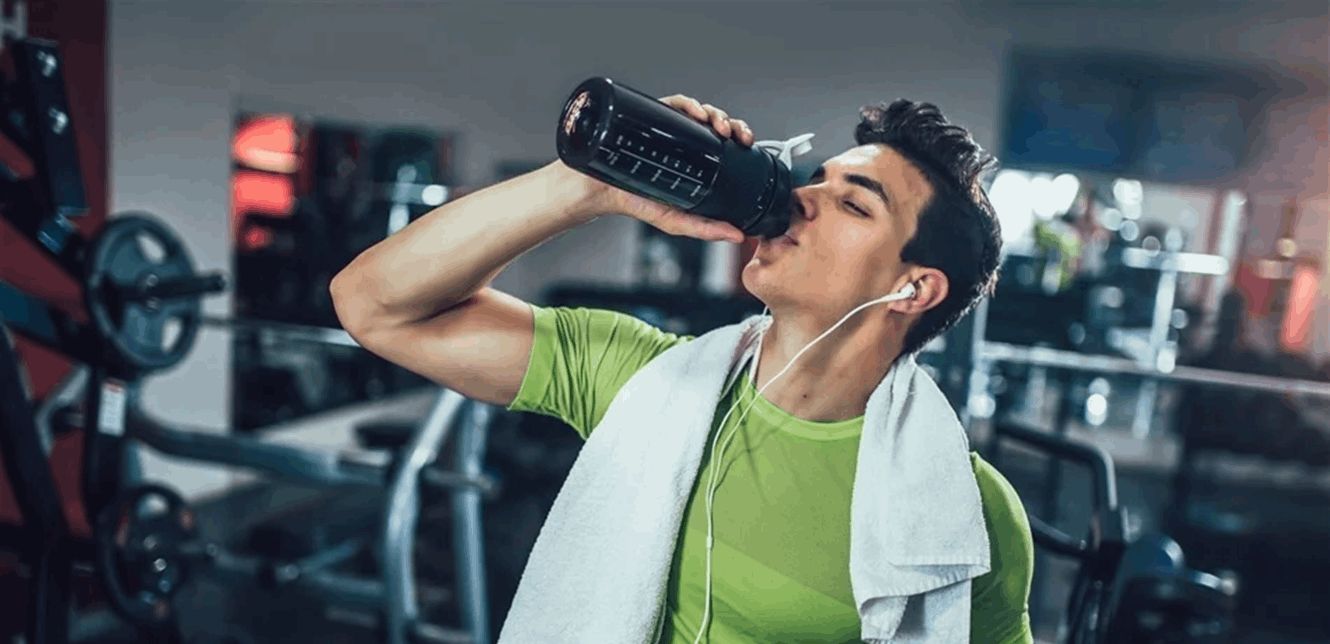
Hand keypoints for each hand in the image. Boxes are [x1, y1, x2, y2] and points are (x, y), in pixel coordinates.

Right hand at [568, 94, 752, 243]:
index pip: (726, 143)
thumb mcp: (677, 222)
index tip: (748, 144)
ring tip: (718, 125)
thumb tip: (737, 235)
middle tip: (738, 136)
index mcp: (697, 161)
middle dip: (733, 124)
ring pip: (700, 111)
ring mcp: (668, 128)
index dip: (740, 137)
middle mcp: (685, 141)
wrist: (601, 192)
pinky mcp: (651, 117)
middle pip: (717, 123)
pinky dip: (689, 104)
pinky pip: (675, 104)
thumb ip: (706, 229)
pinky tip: (697, 114)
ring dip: (715, 113)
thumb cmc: (636, 202)